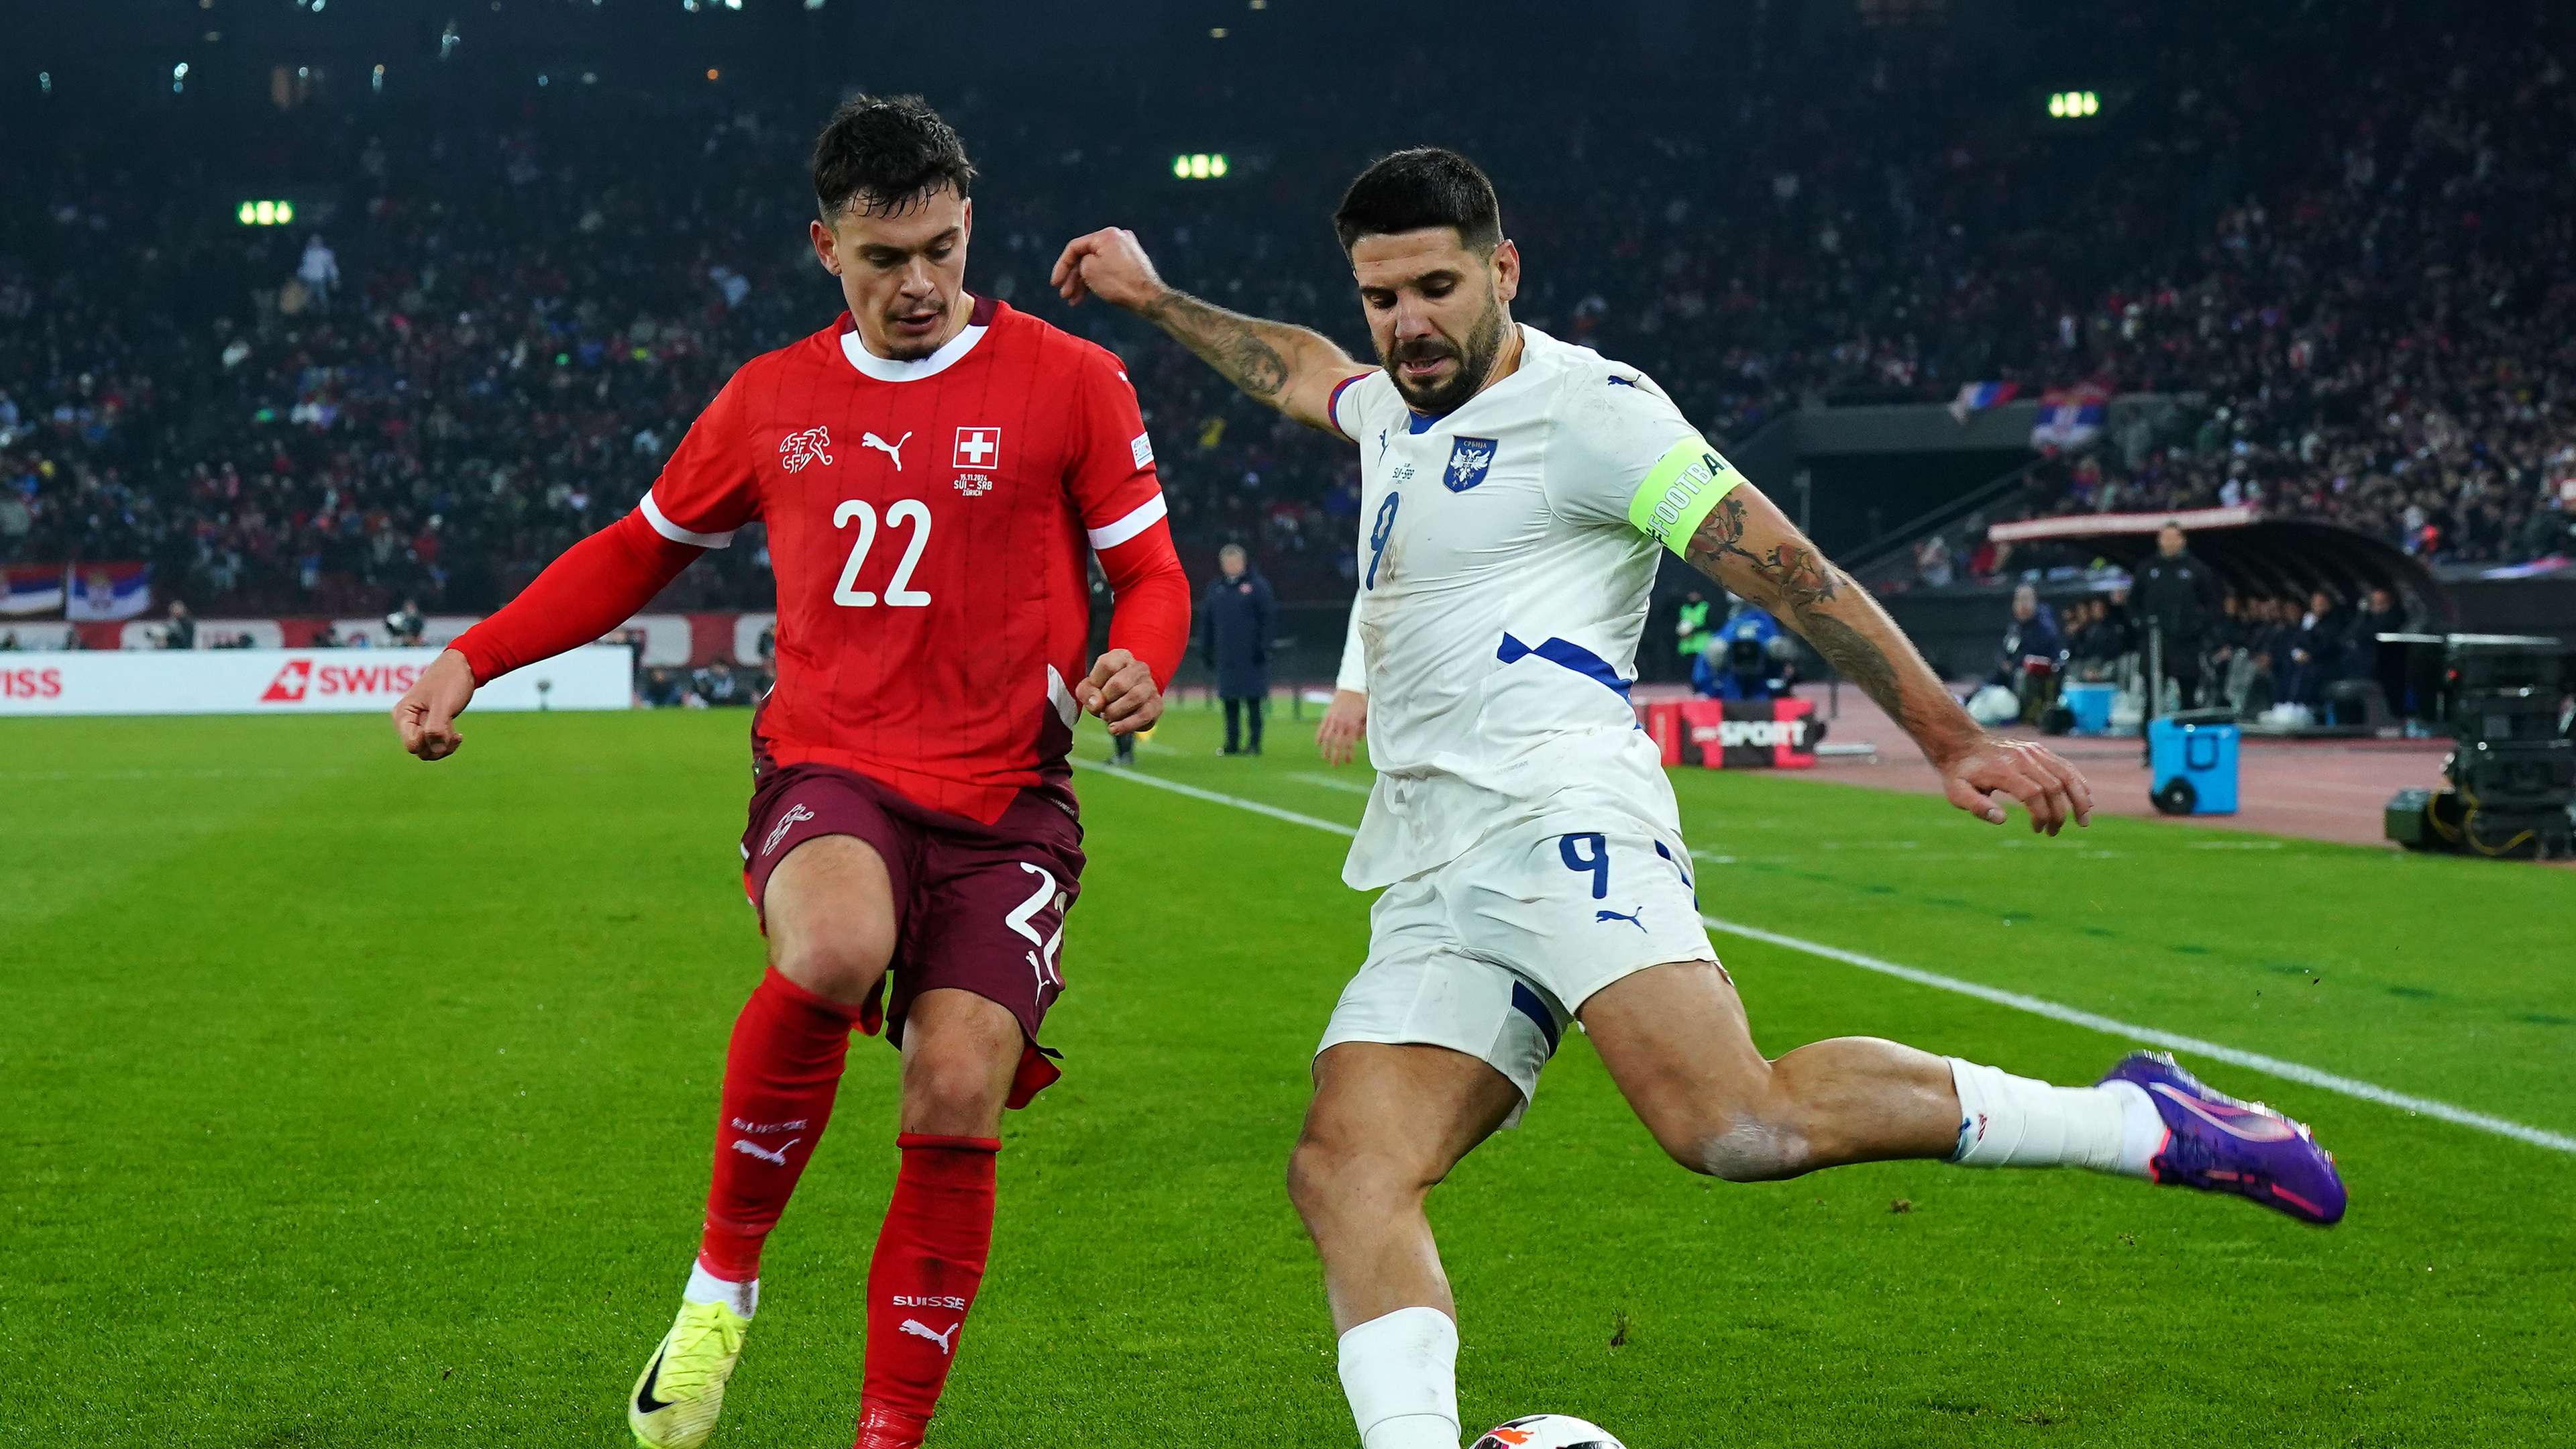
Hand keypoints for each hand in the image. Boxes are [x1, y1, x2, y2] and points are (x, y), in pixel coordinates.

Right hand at [392, 648, 477, 760]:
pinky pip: (434, 744)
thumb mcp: (444, 704)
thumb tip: (435, 750)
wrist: (463, 665)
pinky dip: (447, 743)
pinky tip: (458, 735)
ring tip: (457, 735)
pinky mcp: (429, 724)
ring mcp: (418, 723)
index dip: (430, 743)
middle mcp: (407, 721)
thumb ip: (436, 728)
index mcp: (403, 714)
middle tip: (456, 735)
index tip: (446, 728)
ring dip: (444, 747)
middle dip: (439, 747)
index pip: (412, 745)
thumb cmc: (451, 680)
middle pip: (419, 750)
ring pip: (427, 750)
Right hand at [1052, 227, 1167, 311]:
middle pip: (1086, 256)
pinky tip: (1087, 296)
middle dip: (1073, 277)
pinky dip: (1097, 281)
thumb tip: (1084, 264)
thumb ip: (1080, 263)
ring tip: (1073, 300)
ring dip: (1083, 282)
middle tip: (1064, 294)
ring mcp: (1126, 250)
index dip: (1061, 266)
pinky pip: (1108, 269)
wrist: (1150, 298)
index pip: (1075, 247)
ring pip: (1097, 265)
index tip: (1055, 283)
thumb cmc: (1120, 284)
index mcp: (1106, 234)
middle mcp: (1118, 237)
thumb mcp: (1089, 271)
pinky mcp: (1131, 263)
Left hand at [1077, 648, 1162, 735]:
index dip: (1096, 682)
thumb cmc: (1105, 691)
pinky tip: (1115, 729)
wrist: (1126, 702)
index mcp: (1122, 657)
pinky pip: (1144, 715)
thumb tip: (1097, 705)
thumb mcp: (1089, 688)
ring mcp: (1150, 686)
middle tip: (1101, 708)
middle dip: (1106, 700)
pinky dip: (1126, 725)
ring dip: (1115, 712)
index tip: (1095, 692)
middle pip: (1119, 683)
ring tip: (1108, 717)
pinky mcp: (1157, 704)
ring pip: (1134, 697)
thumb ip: (1087, 692)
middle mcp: (1139, 668)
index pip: (1107, 665)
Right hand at [1315, 688, 1366, 765]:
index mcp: (1352, 725)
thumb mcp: (1365, 716)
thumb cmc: (1361, 702)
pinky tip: (1318, 743)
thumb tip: (1357, 740)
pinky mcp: (1328, 715)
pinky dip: (1319, 736)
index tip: (1348, 762)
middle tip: (1335, 765)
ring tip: (1324, 757)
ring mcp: (1333, 719)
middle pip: (1337, 743)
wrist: (1351, 688)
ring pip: (1328, 737)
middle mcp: (1342, 723)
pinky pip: (1322, 727)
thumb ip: (1362, 728)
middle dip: (1336, 756)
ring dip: (1325, 749)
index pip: (1349, 744)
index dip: (1348, 754)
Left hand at [1936, 736, 2093, 834]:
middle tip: (2054, 833)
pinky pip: (2064, 765)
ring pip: (2066, 773)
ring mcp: (2032, 751)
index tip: (2038, 830)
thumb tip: (2001, 819)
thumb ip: (1977, 807)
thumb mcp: (1957, 792)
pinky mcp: (2038, 750)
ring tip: (2084, 820)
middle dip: (2060, 813)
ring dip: (2079, 798)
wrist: (1962, 743)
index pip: (2034, 794)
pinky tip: (2086, 798)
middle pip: (2053, 786)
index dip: (2042, 815)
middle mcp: (2022, 758)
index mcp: (2004, 770)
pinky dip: (2078, 782)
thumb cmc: (1960, 773)